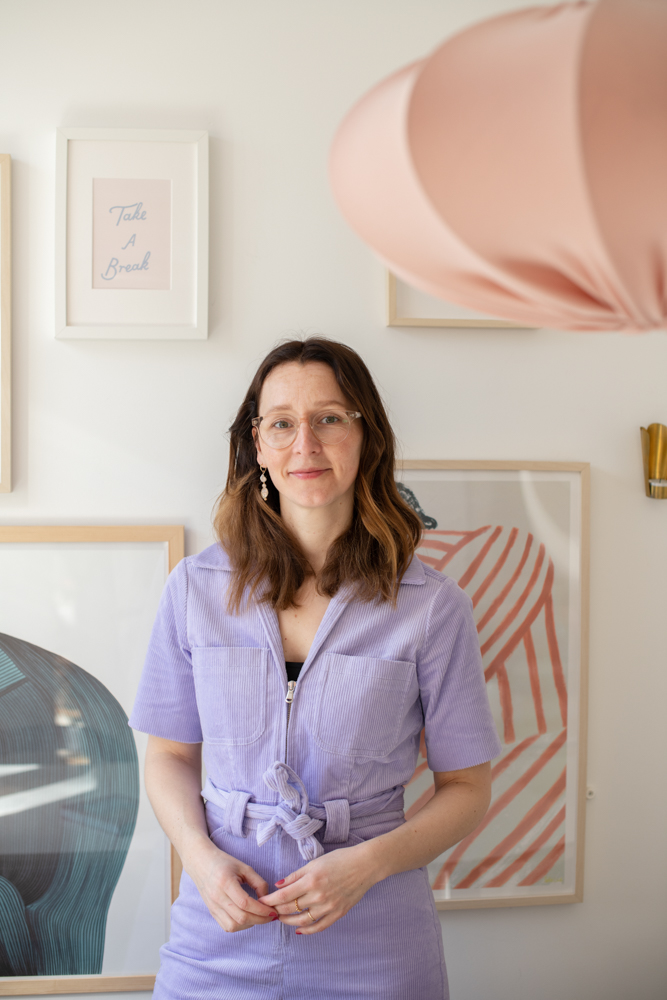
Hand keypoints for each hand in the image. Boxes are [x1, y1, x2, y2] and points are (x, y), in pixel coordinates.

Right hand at [187, 841, 277, 932]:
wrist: (201, 863)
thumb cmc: (224, 863)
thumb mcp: (244, 867)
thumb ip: (258, 883)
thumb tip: (267, 900)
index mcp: (225, 882)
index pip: (245, 903)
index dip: (262, 910)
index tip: (273, 911)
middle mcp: (217, 897)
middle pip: (241, 917)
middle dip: (260, 919)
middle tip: (271, 916)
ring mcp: (213, 907)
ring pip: (233, 926)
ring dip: (250, 924)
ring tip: (260, 917)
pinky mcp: (212, 912)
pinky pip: (226, 927)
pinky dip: (239, 926)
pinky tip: (247, 918)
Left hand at [258, 843, 378, 934]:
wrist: (365, 866)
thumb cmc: (340, 859)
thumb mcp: (315, 862)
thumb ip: (296, 875)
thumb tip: (278, 885)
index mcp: (311, 880)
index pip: (283, 896)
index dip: (269, 900)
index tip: (261, 901)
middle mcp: (319, 896)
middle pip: (290, 909)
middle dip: (276, 911)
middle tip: (268, 910)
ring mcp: (328, 907)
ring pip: (302, 921)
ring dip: (288, 921)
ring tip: (281, 918)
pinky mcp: (338, 914)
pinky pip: (318, 927)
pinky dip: (306, 930)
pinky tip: (298, 929)